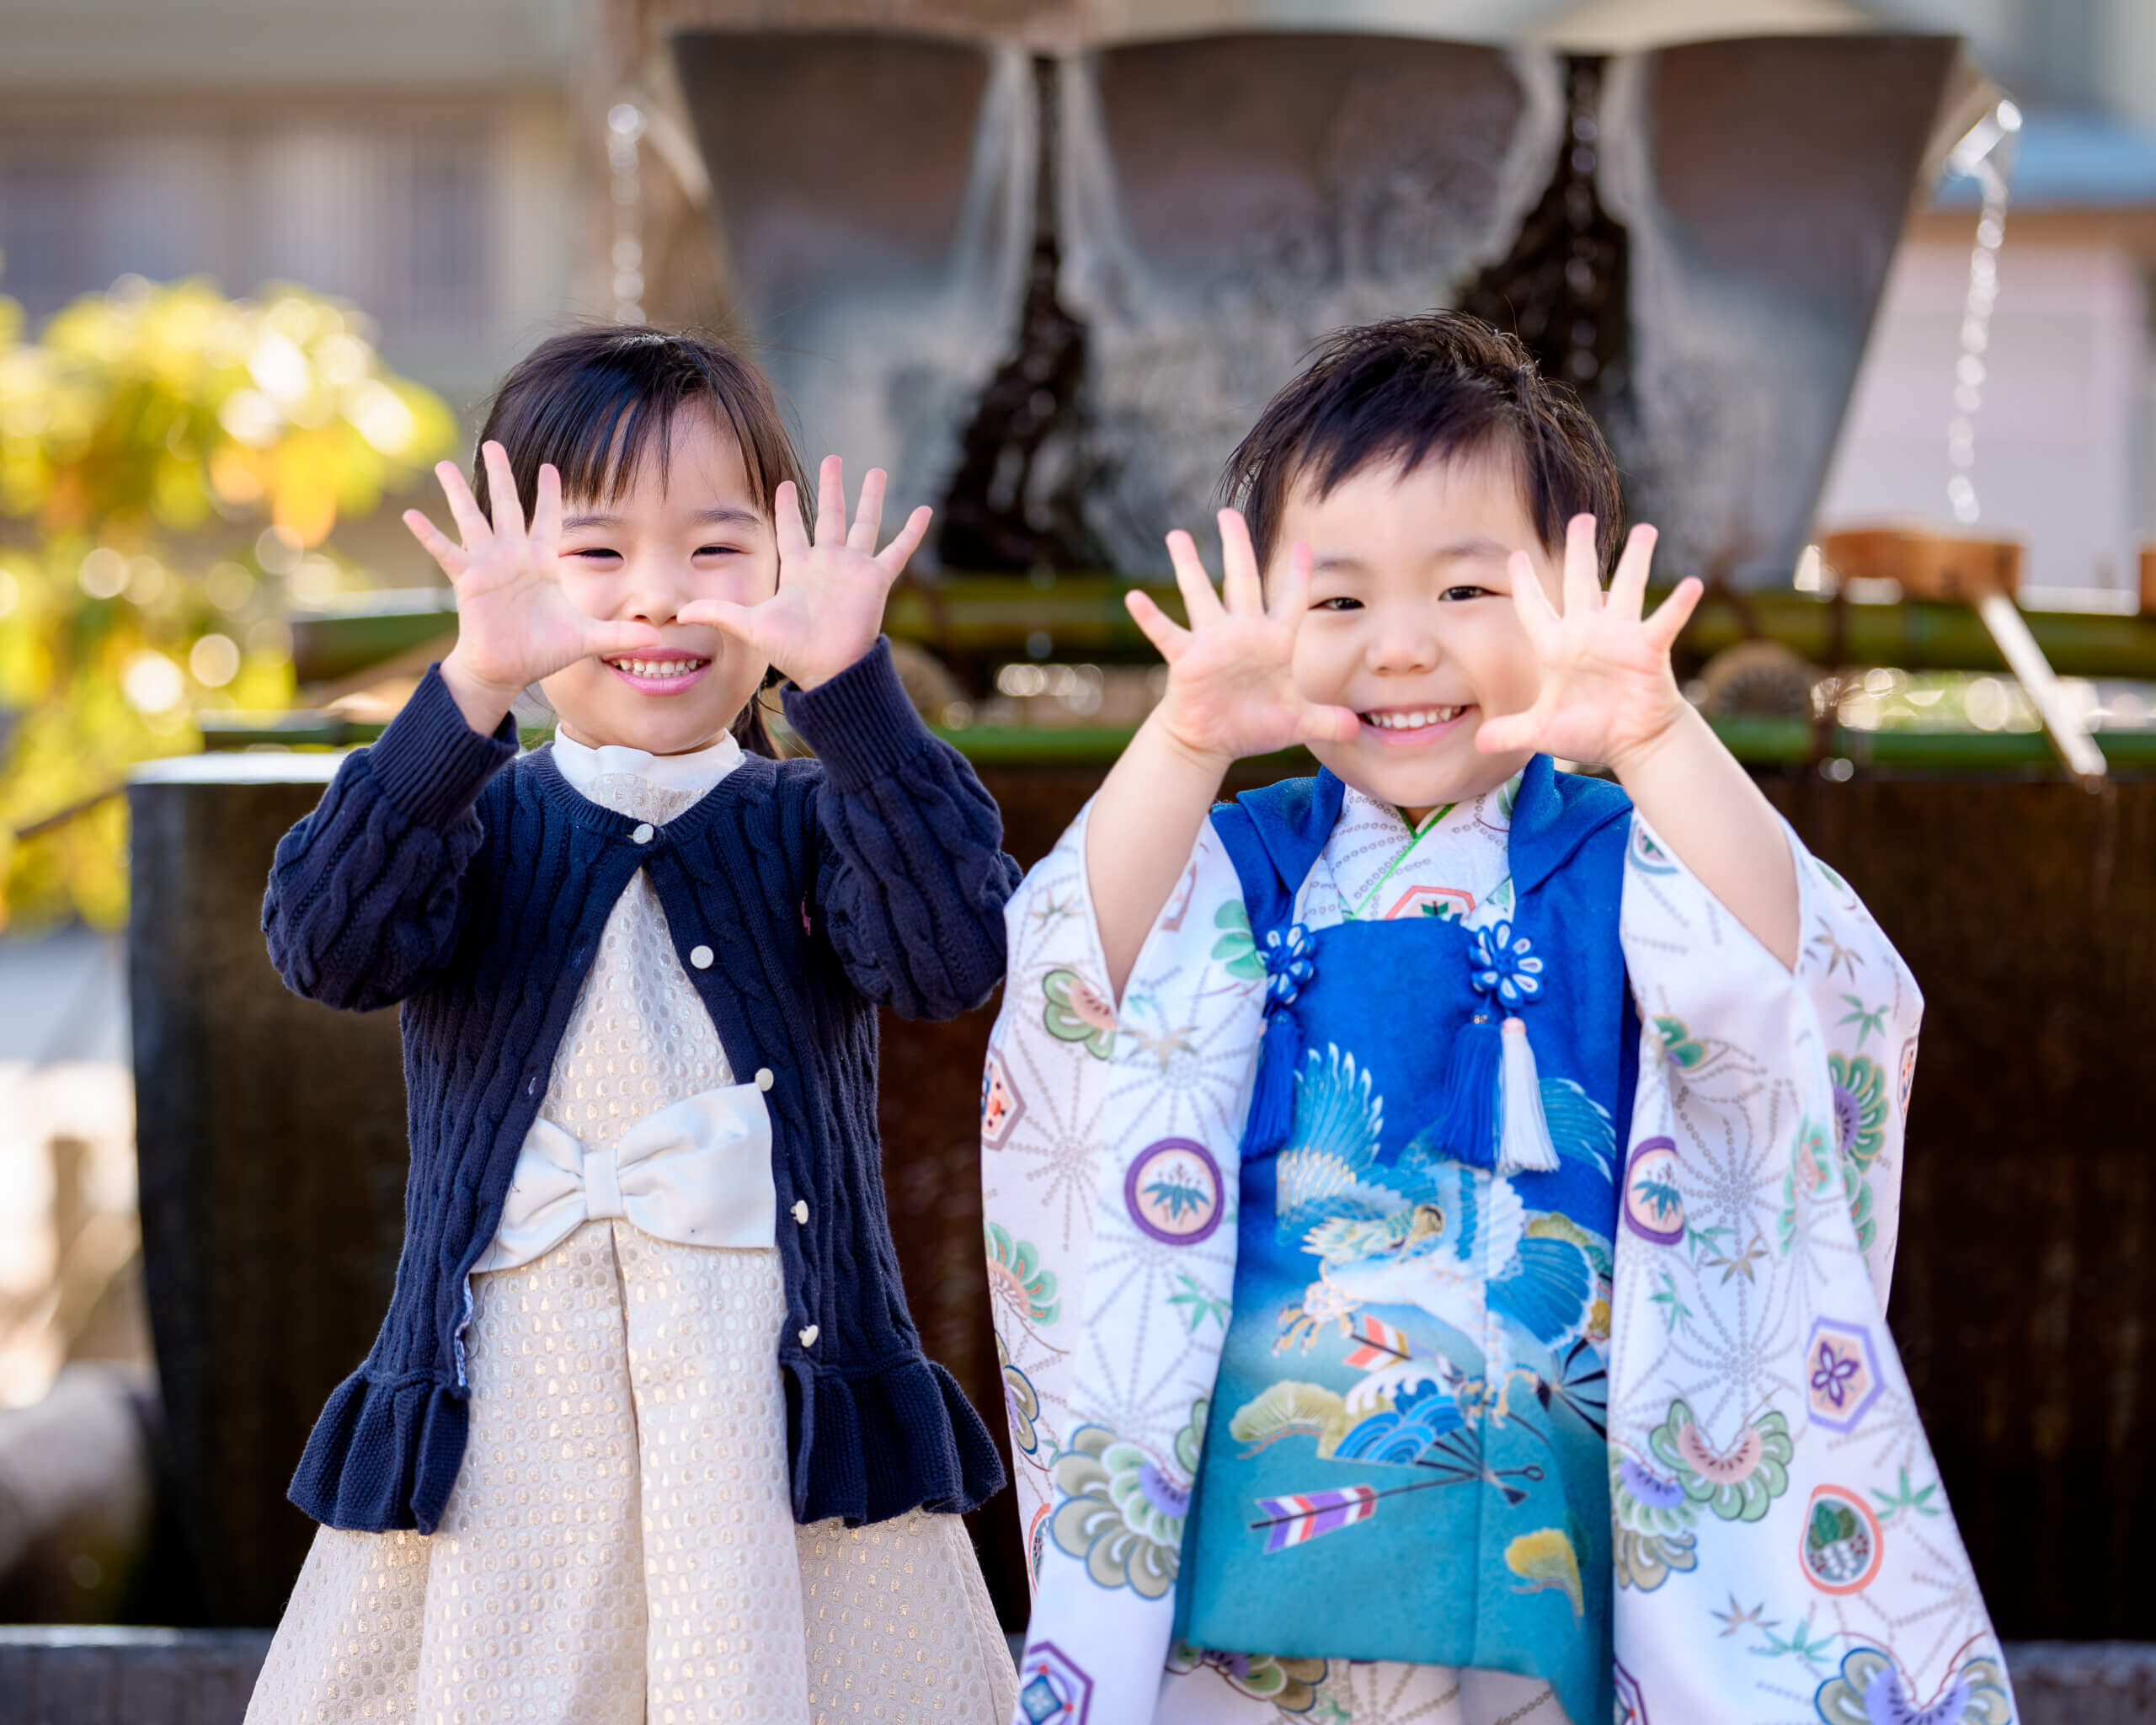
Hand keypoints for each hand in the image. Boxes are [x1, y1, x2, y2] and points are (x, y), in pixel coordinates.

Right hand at [404, 442, 662, 730]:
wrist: (507, 670)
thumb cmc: (542, 650)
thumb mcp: (587, 639)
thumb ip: (620, 634)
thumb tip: (659, 639)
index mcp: (541, 562)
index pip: (548, 519)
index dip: (549, 494)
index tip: (550, 467)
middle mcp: (513, 557)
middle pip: (506, 506)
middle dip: (502, 475)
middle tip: (493, 444)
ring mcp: (488, 566)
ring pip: (473, 520)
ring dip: (459, 492)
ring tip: (445, 465)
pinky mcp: (469, 581)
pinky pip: (447, 553)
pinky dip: (430, 536)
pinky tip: (412, 515)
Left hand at [676, 455, 929, 689]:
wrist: (829, 670)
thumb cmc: (792, 651)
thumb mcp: (751, 626)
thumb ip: (718, 612)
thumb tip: (678, 614)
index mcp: (799, 568)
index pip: (792, 529)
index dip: (789, 507)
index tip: (786, 483)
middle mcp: (827, 564)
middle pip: (831, 516)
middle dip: (832, 488)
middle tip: (832, 458)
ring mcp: (854, 569)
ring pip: (865, 524)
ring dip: (870, 498)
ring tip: (877, 471)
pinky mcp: (876, 580)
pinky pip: (898, 551)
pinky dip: (913, 532)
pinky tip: (927, 510)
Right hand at [1126, 510, 1359, 765]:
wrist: (1212, 740)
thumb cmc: (1253, 724)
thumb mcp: (1296, 723)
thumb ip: (1327, 721)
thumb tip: (1357, 730)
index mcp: (1274, 641)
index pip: (1291, 601)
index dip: (1298, 575)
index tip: (1304, 546)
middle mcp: (1242, 633)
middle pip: (1241, 580)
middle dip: (1237, 546)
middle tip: (1228, 513)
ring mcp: (1211, 643)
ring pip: (1200, 595)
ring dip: (1189, 566)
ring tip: (1177, 535)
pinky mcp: (1186, 659)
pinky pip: (1166, 634)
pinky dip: (1150, 617)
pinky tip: (1135, 597)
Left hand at [1474, 515, 1701, 771]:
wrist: (1630, 744)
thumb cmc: (1587, 731)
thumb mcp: (1542, 731)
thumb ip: (1511, 732)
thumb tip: (1481, 744)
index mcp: (1556, 647)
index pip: (1534, 607)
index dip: (1525, 582)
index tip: (1516, 556)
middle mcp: (1587, 633)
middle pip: (1580, 581)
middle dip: (1580, 549)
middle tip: (1582, 518)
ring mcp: (1619, 638)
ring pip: (1626, 588)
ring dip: (1636, 559)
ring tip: (1645, 529)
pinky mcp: (1648, 650)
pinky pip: (1664, 622)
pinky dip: (1678, 605)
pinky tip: (1692, 584)